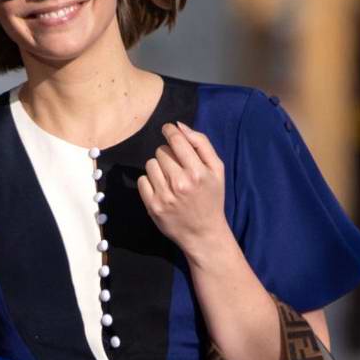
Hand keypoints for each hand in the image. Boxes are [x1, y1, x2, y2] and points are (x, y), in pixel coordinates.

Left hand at [136, 121, 227, 256]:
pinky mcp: (153, 206)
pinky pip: (143, 180)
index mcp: (197, 172)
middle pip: (161, 151)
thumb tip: (179, 126)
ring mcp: (164, 196)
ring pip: (151, 164)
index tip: (168, 129)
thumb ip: (201, 144)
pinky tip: (162, 190)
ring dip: (159, 168)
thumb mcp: (217, 170)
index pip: (176, 140)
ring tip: (170, 179)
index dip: (170, 131)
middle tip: (176, 167)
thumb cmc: (211, 198)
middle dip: (168, 154)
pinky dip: (150, 182)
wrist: (203, 233)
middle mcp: (180, 183)